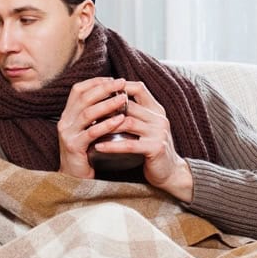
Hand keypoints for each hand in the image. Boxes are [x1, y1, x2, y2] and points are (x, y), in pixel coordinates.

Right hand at [57, 76, 130, 178]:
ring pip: (87, 113)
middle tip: (121, 83)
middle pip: (83, 98)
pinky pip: (91, 132)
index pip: (78, 90)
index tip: (112, 79)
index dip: (95, 82)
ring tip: (123, 99)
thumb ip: (94, 114)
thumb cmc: (86, 153)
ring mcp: (67, 134)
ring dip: (107, 104)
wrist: (74, 178)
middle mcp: (64, 121)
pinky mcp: (74, 147)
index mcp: (67, 115)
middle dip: (103, 88)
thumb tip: (115, 95)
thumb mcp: (87, 130)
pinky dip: (106, 124)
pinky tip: (120, 120)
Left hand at [91, 80, 193, 200]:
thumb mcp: (145, 127)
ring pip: (128, 122)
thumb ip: (133, 114)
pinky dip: (112, 145)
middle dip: (106, 108)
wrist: (169, 172)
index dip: (119, 86)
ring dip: (106, 125)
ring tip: (89, 128)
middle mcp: (159, 118)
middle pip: (129, 105)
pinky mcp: (156, 148)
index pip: (139, 88)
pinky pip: (129, 145)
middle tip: (87, 111)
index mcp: (156, 110)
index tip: (99, 91)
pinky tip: (98, 146)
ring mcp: (159, 133)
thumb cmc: (151, 148)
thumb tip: (106, 100)